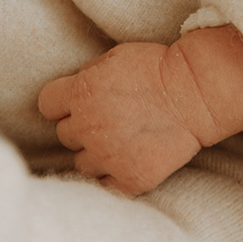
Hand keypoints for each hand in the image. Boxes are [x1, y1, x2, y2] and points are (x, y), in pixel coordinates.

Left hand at [38, 27, 242, 195]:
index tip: (74, 103)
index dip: (60, 103)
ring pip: (81, 163)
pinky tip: (127, 159)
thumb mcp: (115, 56)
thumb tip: (70, 92)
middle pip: (64, 134)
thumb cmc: (157, 67)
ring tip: (119, 140)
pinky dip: (113, 175)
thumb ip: (86, 75)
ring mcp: (108, 156)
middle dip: (81, 126)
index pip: (46, 105)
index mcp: (81, 92)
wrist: (195, 93)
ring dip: (95, 153)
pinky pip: (104, 185)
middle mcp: (89, 126)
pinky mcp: (129, 179)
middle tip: (107, 118)